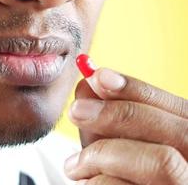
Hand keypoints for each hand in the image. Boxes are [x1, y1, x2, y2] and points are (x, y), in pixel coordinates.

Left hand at [64, 68, 187, 184]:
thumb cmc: (122, 177)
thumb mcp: (119, 144)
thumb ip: (110, 117)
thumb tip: (89, 83)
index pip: (178, 108)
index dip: (137, 89)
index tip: (97, 77)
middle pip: (174, 132)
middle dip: (118, 114)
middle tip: (75, 110)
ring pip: (161, 161)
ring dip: (106, 154)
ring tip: (73, 164)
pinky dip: (100, 182)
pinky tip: (85, 182)